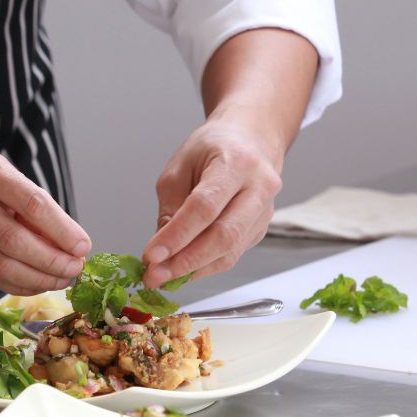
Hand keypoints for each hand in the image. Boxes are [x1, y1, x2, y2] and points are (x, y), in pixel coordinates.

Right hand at [0, 144, 90, 295]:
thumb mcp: (1, 170)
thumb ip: (30, 201)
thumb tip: (68, 242)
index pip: (30, 204)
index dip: (61, 230)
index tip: (83, 247)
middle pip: (14, 241)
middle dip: (51, 261)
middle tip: (76, 269)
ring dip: (38, 279)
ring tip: (62, 279)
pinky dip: (17, 284)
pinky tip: (37, 284)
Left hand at [141, 119, 283, 287]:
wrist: (251, 139)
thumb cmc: (213, 148)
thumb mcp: (180, 166)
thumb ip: (171, 206)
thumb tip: (162, 248)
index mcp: (236, 163)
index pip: (205, 207)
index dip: (177, 235)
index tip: (151, 256)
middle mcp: (259, 187)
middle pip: (224, 235)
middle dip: (185, 262)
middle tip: (155, 276)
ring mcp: (265, 211)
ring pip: (230, 251)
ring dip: (193, 270)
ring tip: (162, 276)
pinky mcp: (261, 228)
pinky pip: (232, 254)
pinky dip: (205, 266)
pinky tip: (182, 269)